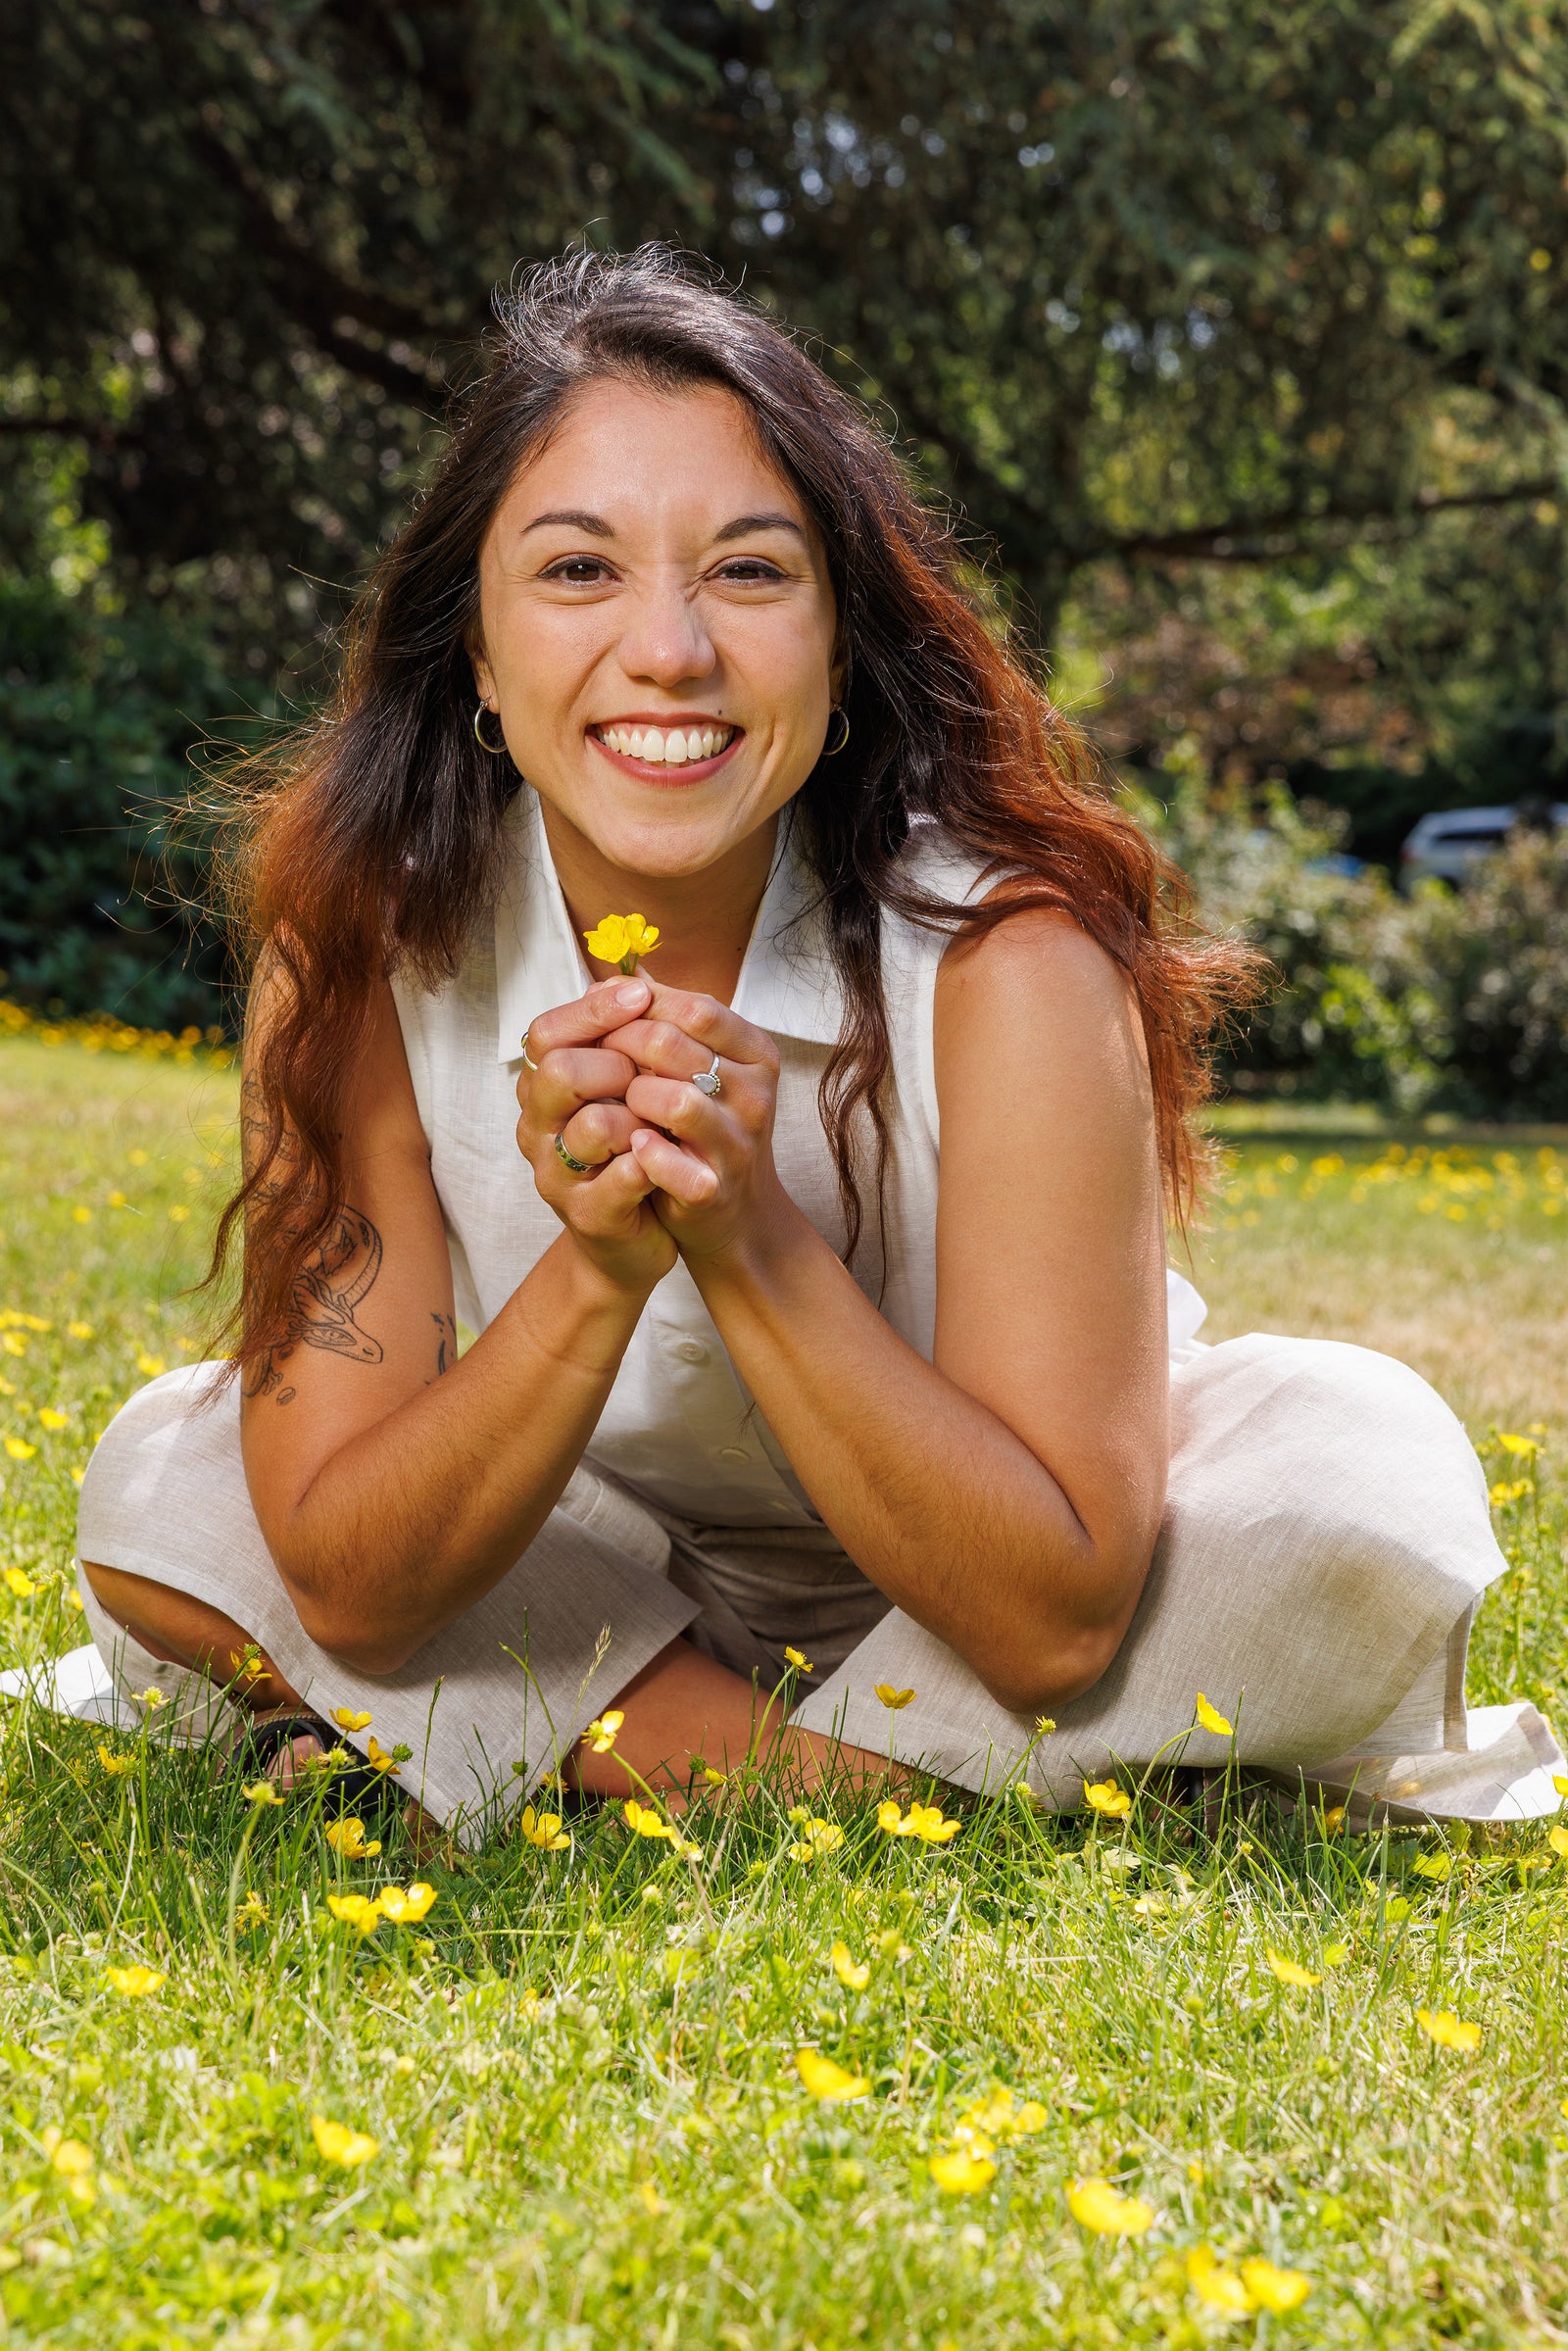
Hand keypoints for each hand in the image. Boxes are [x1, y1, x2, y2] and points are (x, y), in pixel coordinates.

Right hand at [515, 976, 675, 1292]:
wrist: (635, 1238)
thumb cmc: (632, 1151)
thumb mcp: (624, 1089)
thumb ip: (622, 1038)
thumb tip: (635, 971)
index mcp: (541, 1091)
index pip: (545, 1033)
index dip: (594, 1010)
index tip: (643, 995)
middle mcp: (538, 1130)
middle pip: (560, 1072)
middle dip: (619, 1061)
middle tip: (656, 1069)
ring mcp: (559, 1176)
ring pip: (594, 1124)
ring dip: (642, 1113)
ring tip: (668, 1116)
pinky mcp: (590, 1215)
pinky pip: (623, 1175)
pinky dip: (655, 1158)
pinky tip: (673, 1152)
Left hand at [599, 983, 795, 1266]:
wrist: (734, 1215)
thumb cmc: (704, 1129)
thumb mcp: (696, 1068)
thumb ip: (663, 1020)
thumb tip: (615, 976)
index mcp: (755, 1053)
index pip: (694, 1007)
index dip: (641, 1010)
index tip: (611, 1025)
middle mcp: (755, 1093)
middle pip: (672, 1044)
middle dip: (621, 1049)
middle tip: (601, 1064)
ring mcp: (738, 1142)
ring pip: (674, 1098)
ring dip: (631, 1098)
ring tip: (619, 1104)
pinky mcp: (712, 1187)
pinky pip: (664, 1158)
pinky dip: (639, 1150)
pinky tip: (630, 1145)